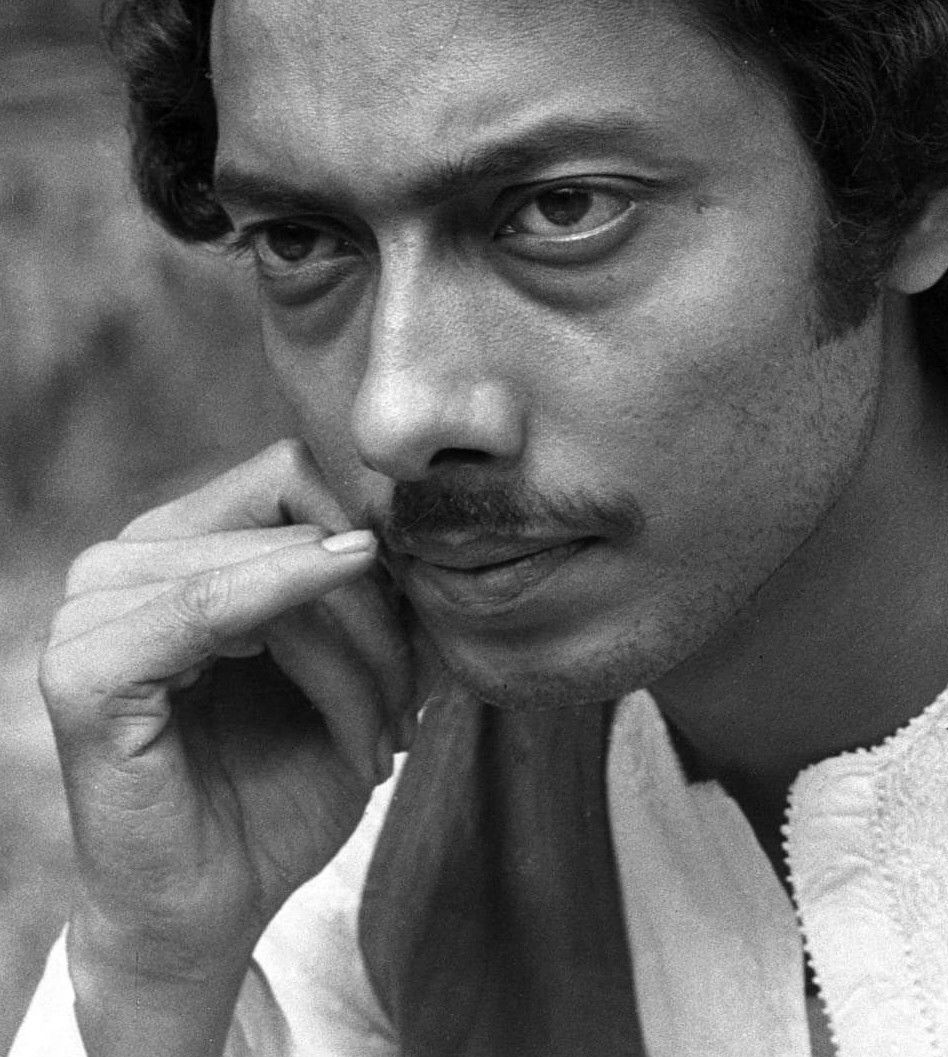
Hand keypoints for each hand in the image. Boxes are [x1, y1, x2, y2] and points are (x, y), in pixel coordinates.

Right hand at [40, 440, 413, 1044]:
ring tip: (382, 739)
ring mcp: (91, 604)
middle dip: (377, 613)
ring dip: (357, 655)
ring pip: (273, 564)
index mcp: (174, 543)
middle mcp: (122, 557)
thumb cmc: (277, 787)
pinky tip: (358, 716)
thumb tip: (425, 514)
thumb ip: (373, 583)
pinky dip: (308, 652)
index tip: (423, 624)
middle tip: (411, 709)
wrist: (212, 913)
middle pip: (293, 513)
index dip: (371, 538)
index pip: (289, 472)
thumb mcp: (351, 667)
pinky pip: (210, 605)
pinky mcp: (84, 666)